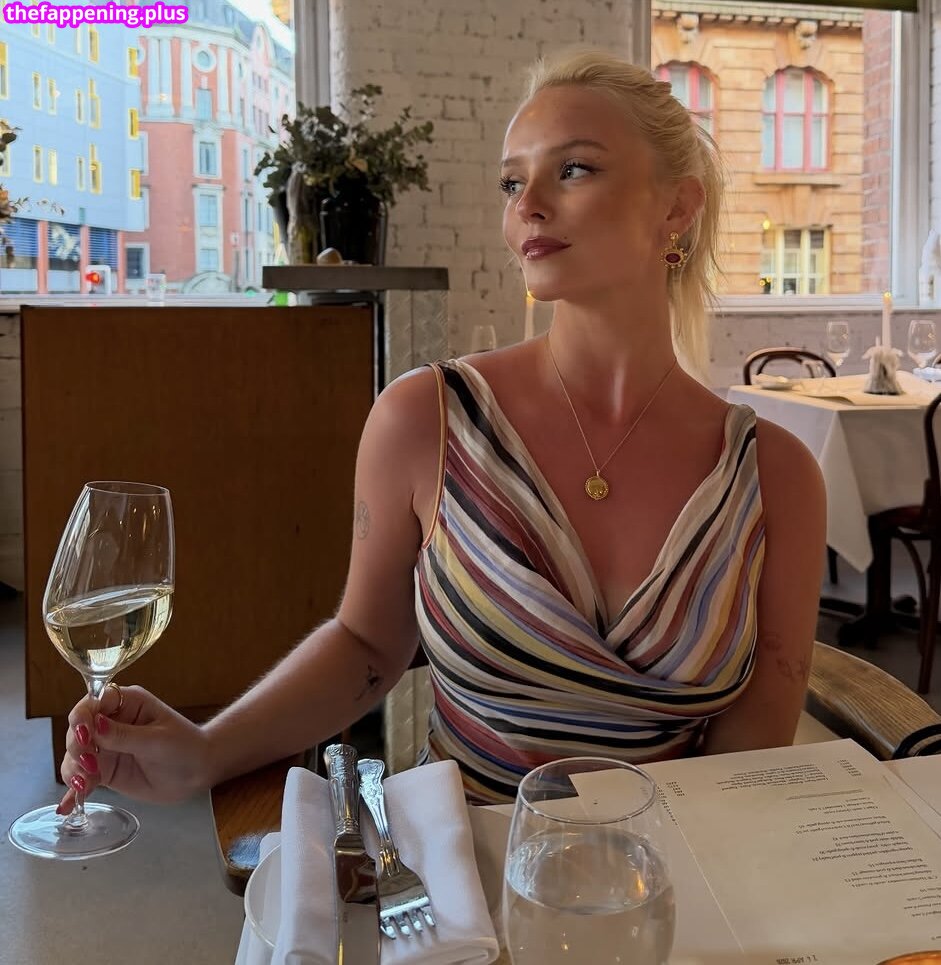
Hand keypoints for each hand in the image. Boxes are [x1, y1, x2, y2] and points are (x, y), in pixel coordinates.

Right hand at [58, 684, 211, 812]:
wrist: (197, 772)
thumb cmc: (185, 746)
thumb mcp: (158, 740)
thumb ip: (125, 735)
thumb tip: (94, 724)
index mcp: (128, 703)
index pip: (94, 702)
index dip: (83, 717)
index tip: (84, 735)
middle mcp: (112, 722)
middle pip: (78, 729)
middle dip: (77, 747)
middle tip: (88, 765)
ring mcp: (106, 747)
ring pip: (76, 755)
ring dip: (73, 769)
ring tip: (83, 784)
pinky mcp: (105, 770)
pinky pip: (83, 778)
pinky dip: (73, 791)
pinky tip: (67, 806)